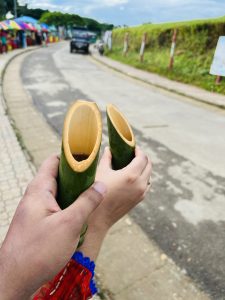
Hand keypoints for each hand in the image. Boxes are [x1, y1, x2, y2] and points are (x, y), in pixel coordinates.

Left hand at [0, 155, 105, 299]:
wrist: (14, 280)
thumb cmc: (38, 251)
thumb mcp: (69, 224)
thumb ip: (87, 202)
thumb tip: (101, 186)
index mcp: (39, 190)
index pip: (54, 161)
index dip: (71, 157)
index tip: (90, 159)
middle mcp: (35, 197)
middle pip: (58, 177)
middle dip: (77, 178)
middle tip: (96, 181)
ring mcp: (36, 210)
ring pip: (58, 194)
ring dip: (74, 195)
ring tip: (92, 199)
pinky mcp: (38, 223)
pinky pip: (56, 208)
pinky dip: (69, 208)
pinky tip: (80, 216)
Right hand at [93, 146, 150, 229]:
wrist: (98, 218)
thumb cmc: (97, 193)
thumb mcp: (101, 172)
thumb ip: (107, 158)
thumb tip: (109, 149)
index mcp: (131, 175)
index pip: (142, 158)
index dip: (139, 151)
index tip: (133, 147)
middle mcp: (140, 184)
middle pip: (149, 165)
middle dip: (143, 158)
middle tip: (134, 154)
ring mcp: (141, 193)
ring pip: (149, 176)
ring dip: (144, 168)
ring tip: (133, 165)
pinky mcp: (139, 199)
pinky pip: (146, 185)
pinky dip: (143, 178)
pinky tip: (133, 178)